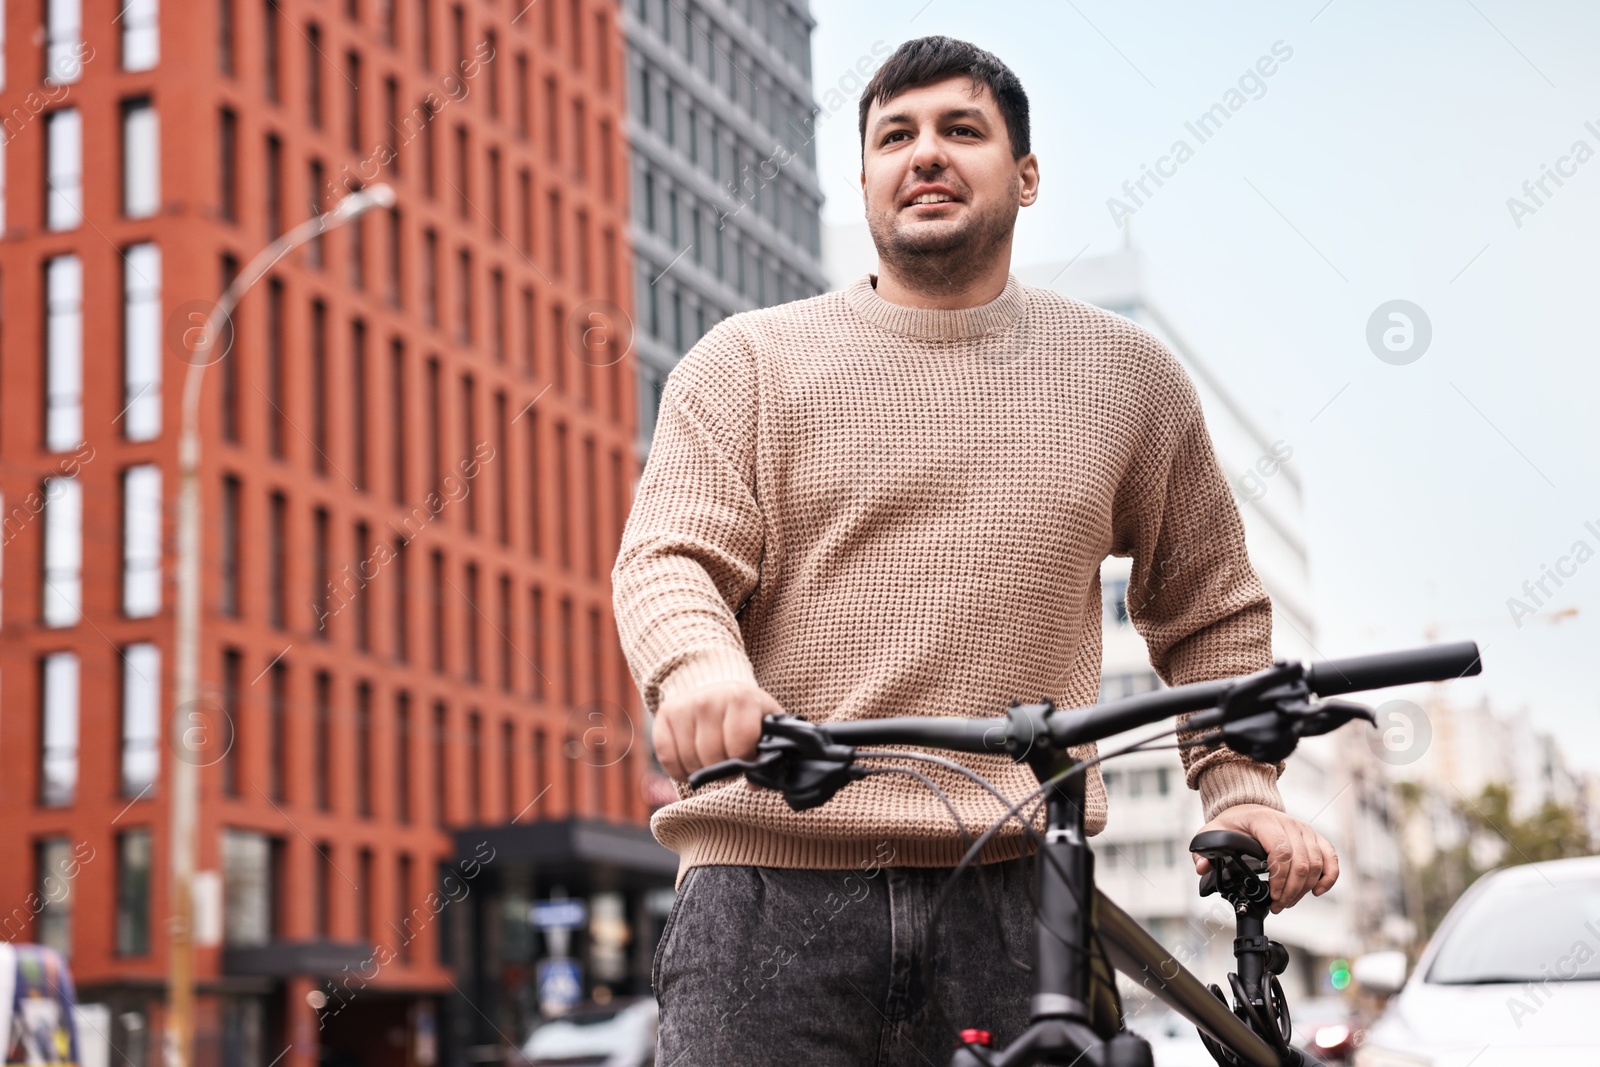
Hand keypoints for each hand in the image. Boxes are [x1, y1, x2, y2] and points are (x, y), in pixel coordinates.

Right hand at [653, 680, 782, 782]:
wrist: (718, 688)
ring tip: (712, 760)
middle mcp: (709, 699)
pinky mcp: (664, 714)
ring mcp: (684, 706)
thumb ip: (767, 752)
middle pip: (712, 758)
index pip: (739, 748)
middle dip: (723, 770)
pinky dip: (679, 771)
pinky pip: (667, 759)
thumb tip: (755, 785)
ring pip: (689, 761)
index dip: (744, 761)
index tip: (747, 758)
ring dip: (702, 771)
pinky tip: (691, 764)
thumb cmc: (745, 712)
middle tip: (728, 762)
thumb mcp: (764, 724)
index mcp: (740, 700)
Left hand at [1192, 803, 1338, 912]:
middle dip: (1290, 891)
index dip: (1280, 877)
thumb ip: (1204, 850)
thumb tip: (1202, 868)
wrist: (1249, 808)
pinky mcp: (1315, 837)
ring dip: (1304, 889)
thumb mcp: (1213, 832)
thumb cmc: (1234, 822)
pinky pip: (1330, 857)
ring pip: (1316, 864)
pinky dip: (1328, 877)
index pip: (1281, 851)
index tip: (1272, 896)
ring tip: (1287, 902)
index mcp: (1264, 821)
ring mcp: (1305, 830)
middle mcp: (1289, 823)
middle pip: (1301, 862)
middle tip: (1277, 906)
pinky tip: (1316, 891)